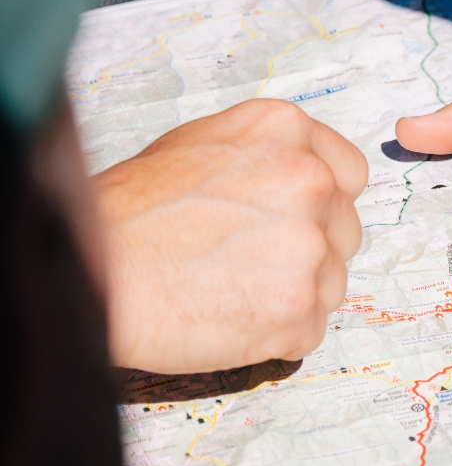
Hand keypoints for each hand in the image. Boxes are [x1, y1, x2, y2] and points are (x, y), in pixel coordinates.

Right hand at [94, 99, 368, 372]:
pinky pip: (310, 329)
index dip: (321, 204)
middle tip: (243, 261)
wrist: (89, 273)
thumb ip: (264, 156)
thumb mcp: (198, 147)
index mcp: (286, 132)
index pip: (349, 174)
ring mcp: (308, 246)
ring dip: (292, 293)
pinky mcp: (297, 308)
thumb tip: (304, 175)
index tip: (290, 220)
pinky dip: (276, 334)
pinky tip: (227, 317)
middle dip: (307, 251)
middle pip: (344, 231)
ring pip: (331, 282)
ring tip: (226, 288)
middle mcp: (309, 181)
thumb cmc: (126, 214)